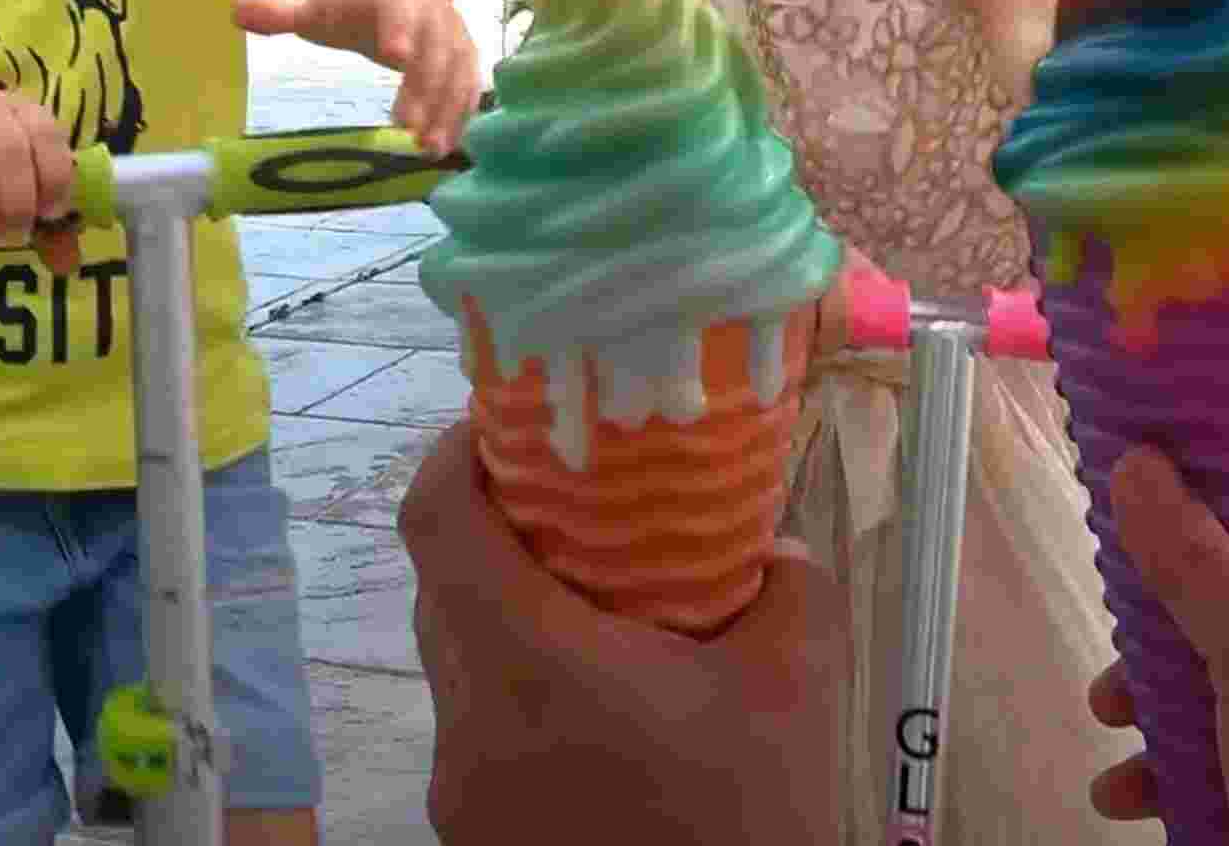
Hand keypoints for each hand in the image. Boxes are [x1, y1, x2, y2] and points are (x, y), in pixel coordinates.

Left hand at [235, 0, 479, 158]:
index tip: (396, 55)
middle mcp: (431, 11)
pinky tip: (446, 148)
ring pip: (458, 71)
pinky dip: (462, 115)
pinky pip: (469, 86)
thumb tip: (235, 10)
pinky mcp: (463, 57)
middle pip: (435, 48)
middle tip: (409, 132)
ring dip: (449, 110)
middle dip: (427, 88)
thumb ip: (277, 9)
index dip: (400, 29)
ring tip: (428, 150)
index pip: (399, 8)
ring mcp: (453, 34)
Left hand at [401, 422, 844, 845]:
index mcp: (523, 660)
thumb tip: (772, 550)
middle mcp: (465, 719)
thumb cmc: (741, 826)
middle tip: (572, 505)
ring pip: (459, 664)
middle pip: (442, 588)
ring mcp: (458, 788)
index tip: (508, 424)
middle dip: (498, 533)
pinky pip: (479, 731)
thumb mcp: (793, 694)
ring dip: (513, 621)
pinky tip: (603, 706)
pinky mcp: (471, 835)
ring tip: (601, 609)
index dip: (456, 451)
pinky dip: (521, 694)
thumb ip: (786, 594)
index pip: (435, 517)